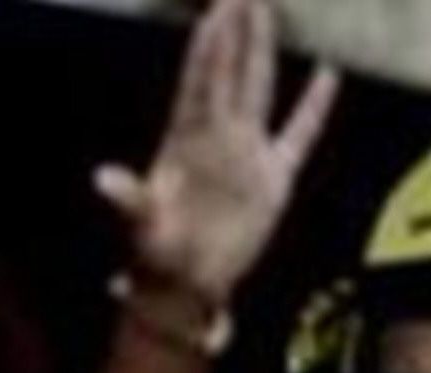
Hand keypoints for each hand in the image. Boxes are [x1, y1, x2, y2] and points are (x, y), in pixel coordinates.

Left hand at [95, 0, 339, 311]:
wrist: (186, 286)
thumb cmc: (158, 254)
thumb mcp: (143, 225)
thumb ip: (131, 198)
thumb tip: (101, 179)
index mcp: (187, 139)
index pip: (202, 79)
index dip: (209, 44)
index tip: (216, 7)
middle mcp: (218, 136)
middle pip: (231, 70)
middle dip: (236, 29)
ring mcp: (247, 152)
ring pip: (260, 88)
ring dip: (263, 50)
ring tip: (268, 10)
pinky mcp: (274, 178)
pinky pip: (299, 133)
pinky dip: (315, 106)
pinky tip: (328, 74)